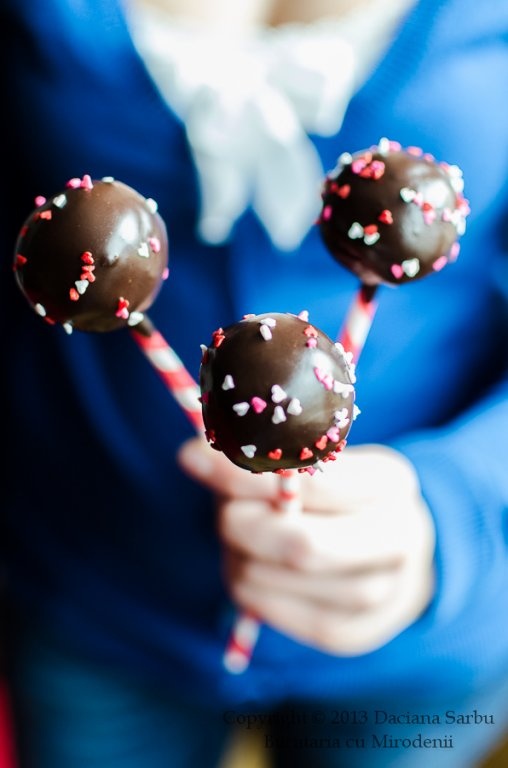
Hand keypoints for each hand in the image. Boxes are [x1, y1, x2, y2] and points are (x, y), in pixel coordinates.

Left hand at [177, 438, 434, 654]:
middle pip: (298, 545)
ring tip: (245, 535)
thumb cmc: (337, 496)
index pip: (313, 481)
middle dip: (241, 524)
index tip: (192, 459)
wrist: (390, 556)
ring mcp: (377, 595)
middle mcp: (396, 543)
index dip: (247, 472)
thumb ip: (262, 455)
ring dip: (236, 552)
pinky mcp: (345, 633)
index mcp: (391, 484)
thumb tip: (192, 456)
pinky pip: (264, 607)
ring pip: (268, 577)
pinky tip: (254, 563)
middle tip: (223, 510)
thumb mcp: (317, 462)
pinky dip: (243, 581)